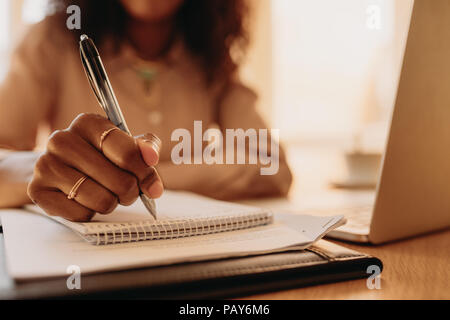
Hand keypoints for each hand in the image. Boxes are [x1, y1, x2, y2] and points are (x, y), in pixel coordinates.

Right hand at [27, 113, 163, 221]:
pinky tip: (87, 201)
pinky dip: (92, 213)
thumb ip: (145, 147)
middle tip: (129, 190)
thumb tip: (151, 156)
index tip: (153, 185)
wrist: (60, 166)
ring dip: (113, 203)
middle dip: (131, 191)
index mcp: (87, 123)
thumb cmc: (99, 155)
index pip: (128, 153)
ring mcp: (46, 165)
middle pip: (119, 181)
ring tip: (110, 195)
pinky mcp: (38, 191)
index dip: (146, 173)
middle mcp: (62, 140)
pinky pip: (81, 214)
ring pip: (102, 200)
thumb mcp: (125, 144)